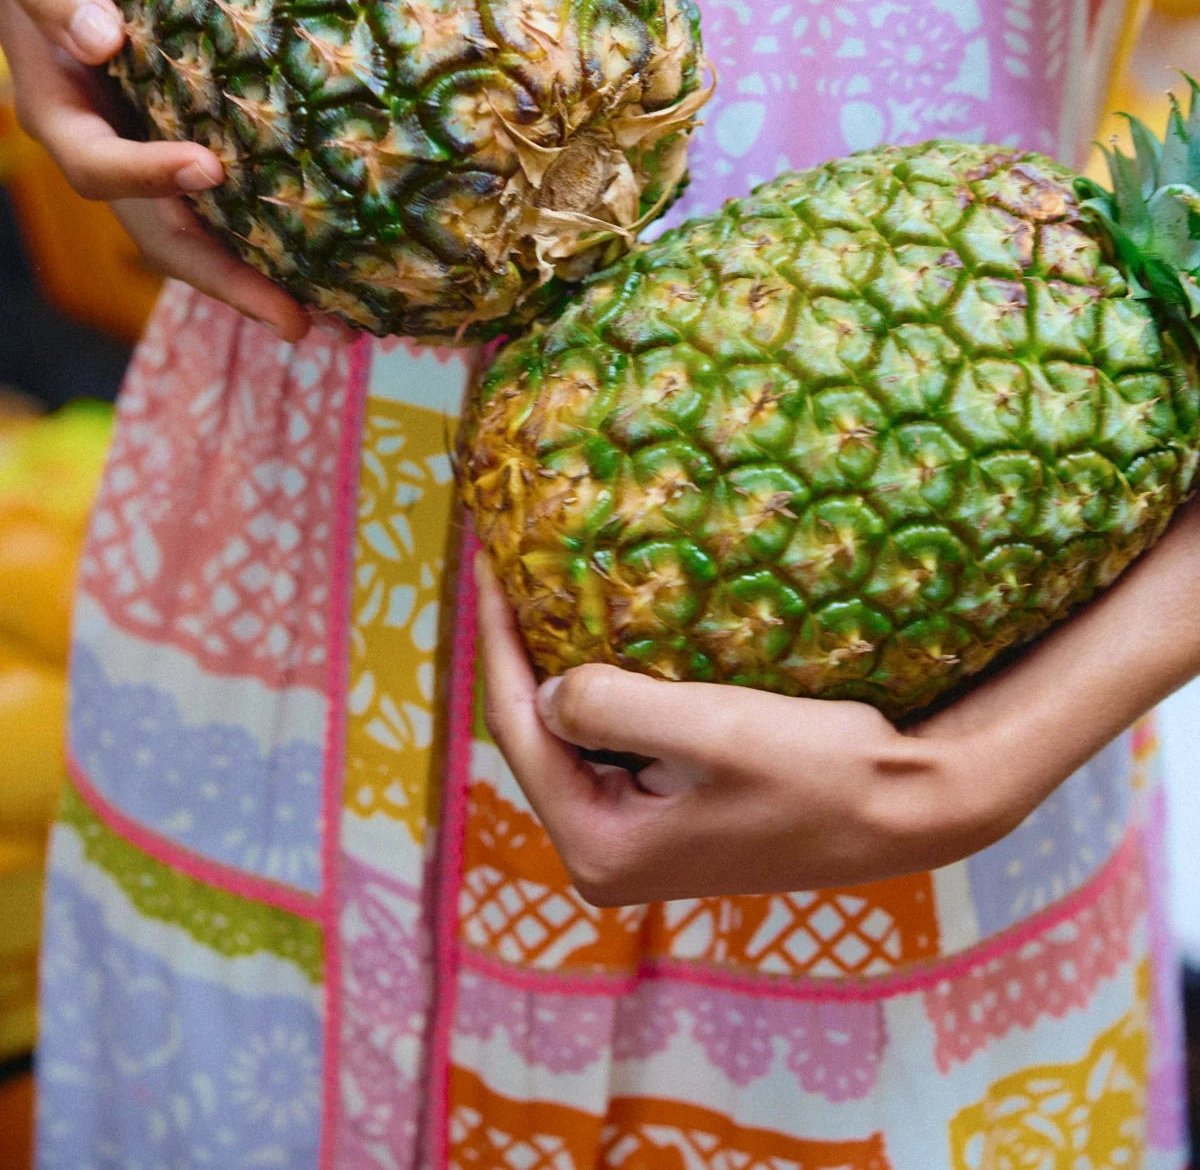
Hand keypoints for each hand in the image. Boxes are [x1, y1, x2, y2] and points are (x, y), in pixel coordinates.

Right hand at [0, 0, 307, 340]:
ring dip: (263, 288)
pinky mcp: (188, 159)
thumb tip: (104, 39)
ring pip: (201, 243)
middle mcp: (107, 156)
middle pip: (163, 237)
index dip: (147, 174)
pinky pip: (229, 217)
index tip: (207, 169)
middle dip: (227, 281)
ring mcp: (149, 165)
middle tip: (298, 321)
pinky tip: (337, 276)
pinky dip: (275, 249)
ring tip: (338, 326)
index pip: (99, 165)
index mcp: (62, 117)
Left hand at [477, 559, 1010, 905]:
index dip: (498, 640)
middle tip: (511, 565)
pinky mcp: (675, 818)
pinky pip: (619, 744)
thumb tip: (548, 689)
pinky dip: (610, 689)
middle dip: (524, 652)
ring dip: (566, 666)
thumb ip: (612, 708)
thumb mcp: (709, 730)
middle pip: (540, 736)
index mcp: (599, 847)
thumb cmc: (818, 769)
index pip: (522, 729)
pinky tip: (610, 634)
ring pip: (579, 737)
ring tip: (546, 588)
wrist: (912, 806)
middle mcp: (608, 855)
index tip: (488, 560)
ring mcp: (642, 840)